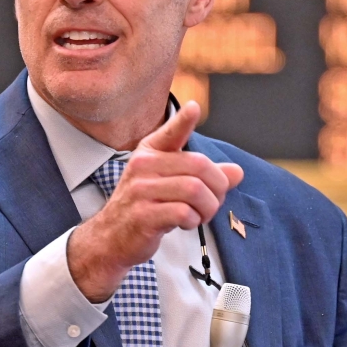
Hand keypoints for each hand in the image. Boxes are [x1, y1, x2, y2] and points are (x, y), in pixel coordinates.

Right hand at [67, 101, 243, 302]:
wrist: (110, 238)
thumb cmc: (144, 207)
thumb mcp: (170, 185)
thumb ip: (202, 176)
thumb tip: (237, 172)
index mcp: (149, 154)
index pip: (170, 133)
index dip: (183, 120)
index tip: (194, 108)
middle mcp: (143, 167)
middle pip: (199, 166)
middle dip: (218, 187)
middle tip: (214, 202)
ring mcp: (141, 191)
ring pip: (195, 190)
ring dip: (208, 207)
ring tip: (201, 215)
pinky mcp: (143, 215)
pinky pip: (183, 212)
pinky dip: (193, 221)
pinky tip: (186, 224)